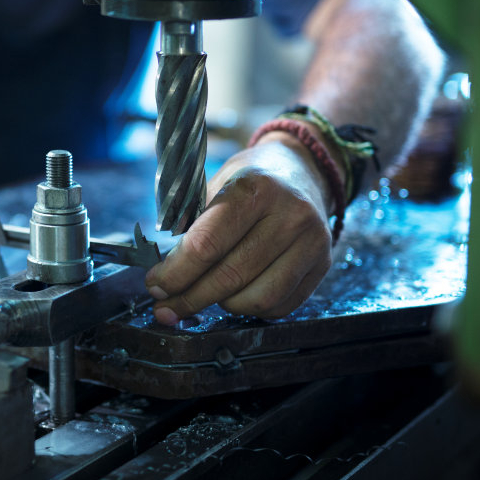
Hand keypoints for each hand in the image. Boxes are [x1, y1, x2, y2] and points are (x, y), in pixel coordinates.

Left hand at [145, 132, 334, 322]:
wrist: (302, 170)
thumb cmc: (250, 181)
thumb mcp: (215, 184)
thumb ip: (191, 225)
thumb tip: (164, 275)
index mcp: (255, 189)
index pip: (207, 245)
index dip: (175, 273)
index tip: (155, 284)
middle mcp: (290, 215)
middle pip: (230, 276)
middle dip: (189, 297)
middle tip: (166, 306)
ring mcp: (312, 242)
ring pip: (257, 298)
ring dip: (222, 305)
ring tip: (205, 294)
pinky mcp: (323, 265)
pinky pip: (281, 306)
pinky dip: (251, 308)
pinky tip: (235, 296)